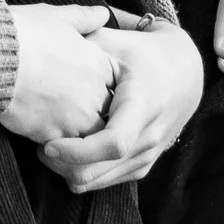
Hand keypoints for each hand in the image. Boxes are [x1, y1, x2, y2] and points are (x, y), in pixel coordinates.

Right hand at [0, 3, 116, 146]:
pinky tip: (40, 139)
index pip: (113, 87)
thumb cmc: (23, 33)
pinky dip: (58, 149)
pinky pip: (67, 152)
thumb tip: (102, 13)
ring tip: (54, 127)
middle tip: (67, 112)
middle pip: (106, 116)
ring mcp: (78, 119)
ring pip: (90, 139)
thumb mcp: (56, 16)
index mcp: (99, 65)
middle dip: (91, 117)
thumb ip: (84, 18)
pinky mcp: (56, 137)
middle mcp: (95, 95)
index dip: (98, 89)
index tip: (79, 88)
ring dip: (76, 136)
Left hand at [39, 20, 203, 191]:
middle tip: (37, 147)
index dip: (78, 151)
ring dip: (70, 171)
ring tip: (47, 150)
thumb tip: (43, 44)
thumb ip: (82, 45)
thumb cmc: (145, 53)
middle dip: (63, 165)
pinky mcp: (144, 164)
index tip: (48, 144)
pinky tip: (66, 157)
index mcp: (142, 105)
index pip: (113, 143)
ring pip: (101, 181)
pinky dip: (84, 174)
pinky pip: (109, 181)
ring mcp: (148, 155)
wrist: (186, 73)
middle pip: (101, 169)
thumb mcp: (117, 42)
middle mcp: (149, 136)